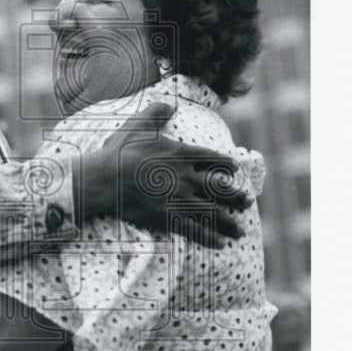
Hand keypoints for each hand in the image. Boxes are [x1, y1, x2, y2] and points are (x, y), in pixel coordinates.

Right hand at [77, 101, 251, 246]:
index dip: (227, 165)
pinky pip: (195, 231)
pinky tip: (220, 245)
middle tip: (247, 202)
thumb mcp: (138, 125)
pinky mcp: (168, 219)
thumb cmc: (119, 152)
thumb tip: (169, 105)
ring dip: (229, 224)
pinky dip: (209, 239)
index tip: (235, 170)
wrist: (103, 180)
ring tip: (240, 231)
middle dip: (236, 197)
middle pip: (220, 190)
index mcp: (182, 155)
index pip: (214, 160)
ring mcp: (179, 200)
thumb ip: (156, 113)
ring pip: (212, 214)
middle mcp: (187, 178)